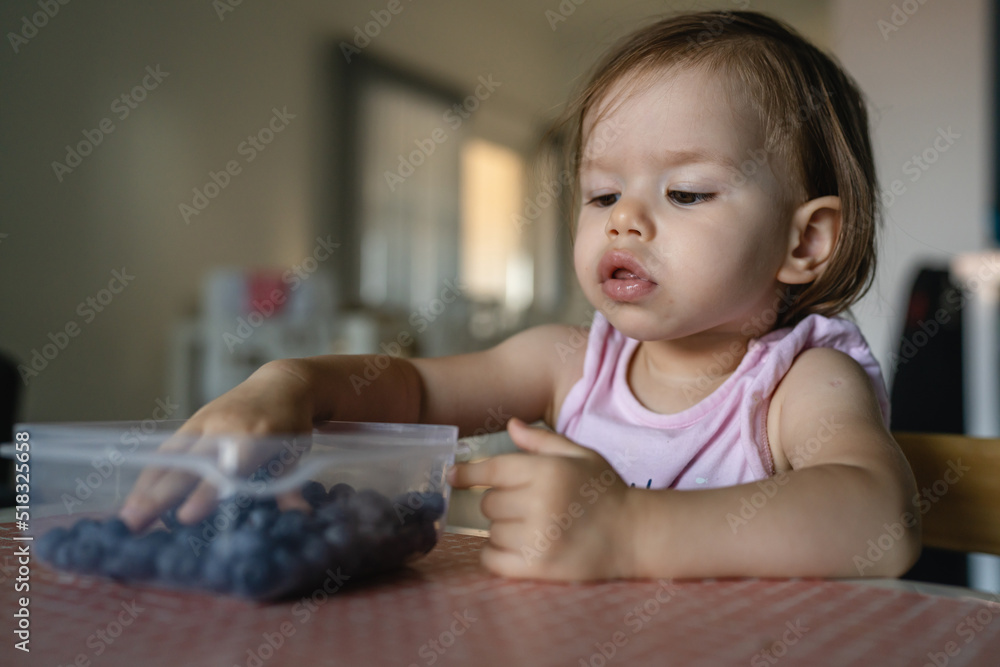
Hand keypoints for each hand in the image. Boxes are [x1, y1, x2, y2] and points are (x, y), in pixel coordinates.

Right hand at [119, 360, 314, 531]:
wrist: (282, 385)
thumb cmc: (290, 427)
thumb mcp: (294, 456)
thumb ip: (289, 487)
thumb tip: (298, 516)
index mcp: (258, 437)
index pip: (228, 469)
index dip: (206, 493)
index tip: (185, 517)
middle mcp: (228, 427)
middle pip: (189, 464)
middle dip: (161, 495)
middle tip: (135, 524)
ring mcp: (207, 422)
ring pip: (171, 456)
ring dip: (146, 487)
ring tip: (125, 519)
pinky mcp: (194, 421)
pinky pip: (168, 449)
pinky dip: (150, 473)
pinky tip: (135, 497)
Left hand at [448, 417, 633, 580]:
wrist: (636, 535)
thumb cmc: (605, 491)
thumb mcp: (580, 455)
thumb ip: (541, 441)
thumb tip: (510, 424)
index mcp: (548, 472)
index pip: (492, 470)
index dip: (467, 473)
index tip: (453, 476)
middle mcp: (540, 504)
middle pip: (489, 503)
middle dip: (499, 502)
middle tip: (524, 504)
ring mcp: (538, 539)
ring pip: (491, 531)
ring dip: (501, 528)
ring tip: (530, 526)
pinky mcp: (538, 568)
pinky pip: (493, 560)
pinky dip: (496, 554)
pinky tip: (516, 546)